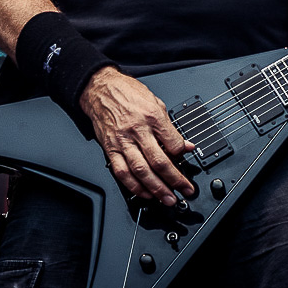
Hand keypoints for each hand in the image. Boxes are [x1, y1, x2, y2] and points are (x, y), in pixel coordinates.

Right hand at [79, 66, 197, 204]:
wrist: (100, 89)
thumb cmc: (127, 93)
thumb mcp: (156, 102)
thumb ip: (170, 127)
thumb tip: (186, 145)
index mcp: (152, 116)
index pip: (172, 142)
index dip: (183, 155)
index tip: (187, 162)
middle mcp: (137, 130)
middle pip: (158, 161)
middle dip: (174, 179)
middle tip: (184, 191)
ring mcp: (122, 141)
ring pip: (141, 170)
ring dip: (156, 188)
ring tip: (167, 198)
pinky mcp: (110, 149)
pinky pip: (122, 172)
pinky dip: (134, 186)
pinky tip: (145, 193)